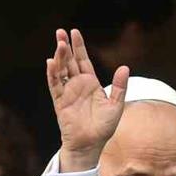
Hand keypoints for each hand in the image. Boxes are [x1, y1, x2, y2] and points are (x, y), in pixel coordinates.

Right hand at [46, 28, 129, 171]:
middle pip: (69, 62)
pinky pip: (55, 86)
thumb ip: (119, 87)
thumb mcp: (116, 105)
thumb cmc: (103, 127)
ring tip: (59, 43)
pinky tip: (51, 62)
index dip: (78, 47)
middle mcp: (77, 85)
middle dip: (65, 47)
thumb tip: (125, 67)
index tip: (74, 32)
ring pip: (61, 71)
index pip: (83, 60)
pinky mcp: (60, 102)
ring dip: (59, 57)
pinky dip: (53, 74)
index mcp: (90, 83)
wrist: (91, 145)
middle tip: (60, 31)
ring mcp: (68, 93)